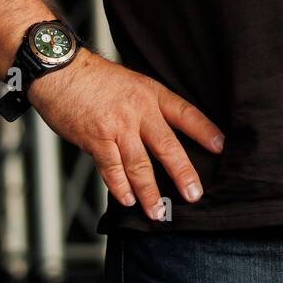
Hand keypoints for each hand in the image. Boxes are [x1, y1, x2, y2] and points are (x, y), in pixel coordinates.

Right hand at [27, 47, 224, 220]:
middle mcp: (139, 110)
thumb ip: (147, 108)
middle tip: (193, 194)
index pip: (186, 114)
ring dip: (150, 192)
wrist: (60, 70)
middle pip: (168, 146)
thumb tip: (163, 138)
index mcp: (152, 94)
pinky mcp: (96, 138)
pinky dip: (120, 187)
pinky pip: (112, 168)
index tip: (221, 147)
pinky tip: (128, 200)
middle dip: (183, 174)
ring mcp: (117, 125)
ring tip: (158, 212)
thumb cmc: (94, 79)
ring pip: (140, 165)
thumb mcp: (132, 84)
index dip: (205, 131)